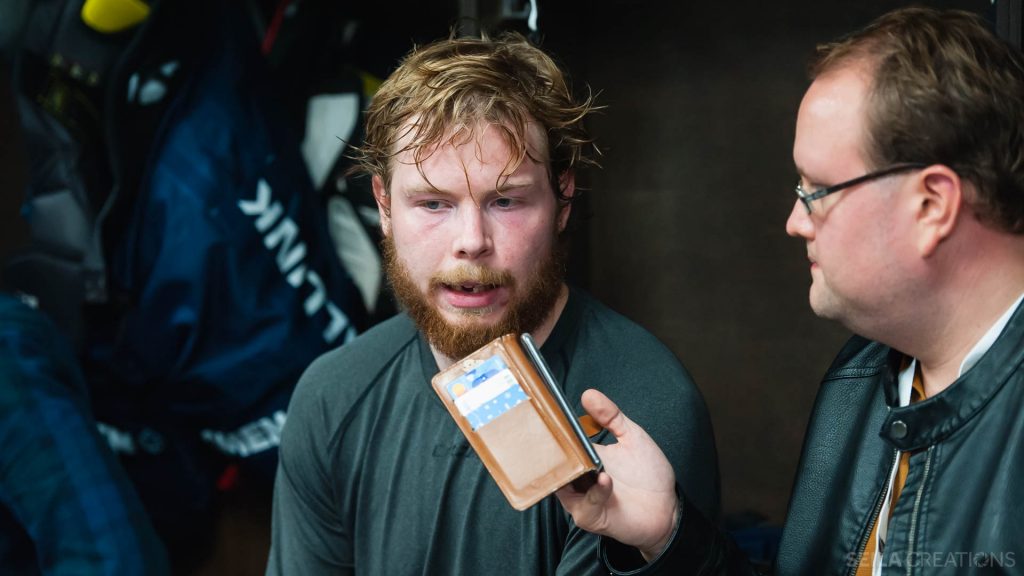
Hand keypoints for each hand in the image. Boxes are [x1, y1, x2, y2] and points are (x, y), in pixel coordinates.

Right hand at [556, 389, 678, 560]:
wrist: (667, 507)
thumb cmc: (648, 474)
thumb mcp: (632, 437)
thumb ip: (611, 416)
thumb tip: (588, 394)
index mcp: (584, 456)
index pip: (559, 443)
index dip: (551, 432)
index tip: (547, 415)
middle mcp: (579, 477)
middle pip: (554, 463)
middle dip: (552, 452)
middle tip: (556, 437)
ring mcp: (582, 497)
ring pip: (562, 485)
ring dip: (573, 472)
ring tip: (587, 461)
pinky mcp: (591, 516)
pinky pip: (584, 505)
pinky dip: (594, 492)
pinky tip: (605, 480)